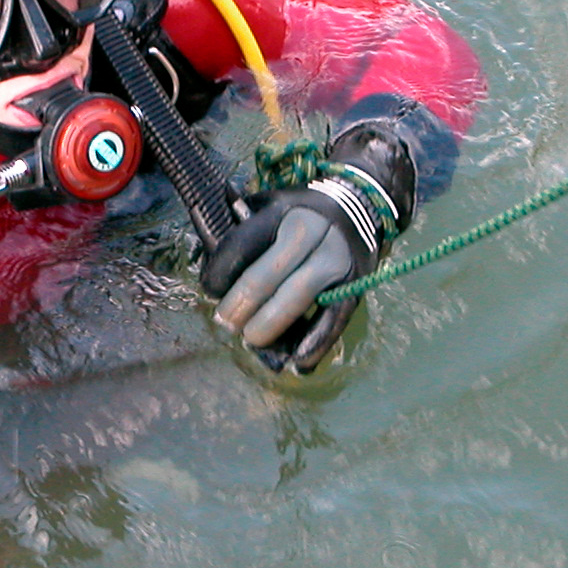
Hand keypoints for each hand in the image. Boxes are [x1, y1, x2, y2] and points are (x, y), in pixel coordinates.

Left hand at [203, 183, 384, 372]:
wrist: (358, 207)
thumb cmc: (299, 213)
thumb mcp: (269, 205)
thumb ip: (239, 227)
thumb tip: (211, 260)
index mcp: (282, 212)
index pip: (241, 245)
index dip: (219, 273)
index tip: (210, 290)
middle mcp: (311, 234)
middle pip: (266, 277)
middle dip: (240, 306)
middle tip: (226, 323)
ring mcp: (334, 262)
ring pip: (296, 300)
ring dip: (268, 327)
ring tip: (251, 340)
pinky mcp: (353, 286)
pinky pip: (332, 321)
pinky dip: (314, 345)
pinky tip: (297, 363)